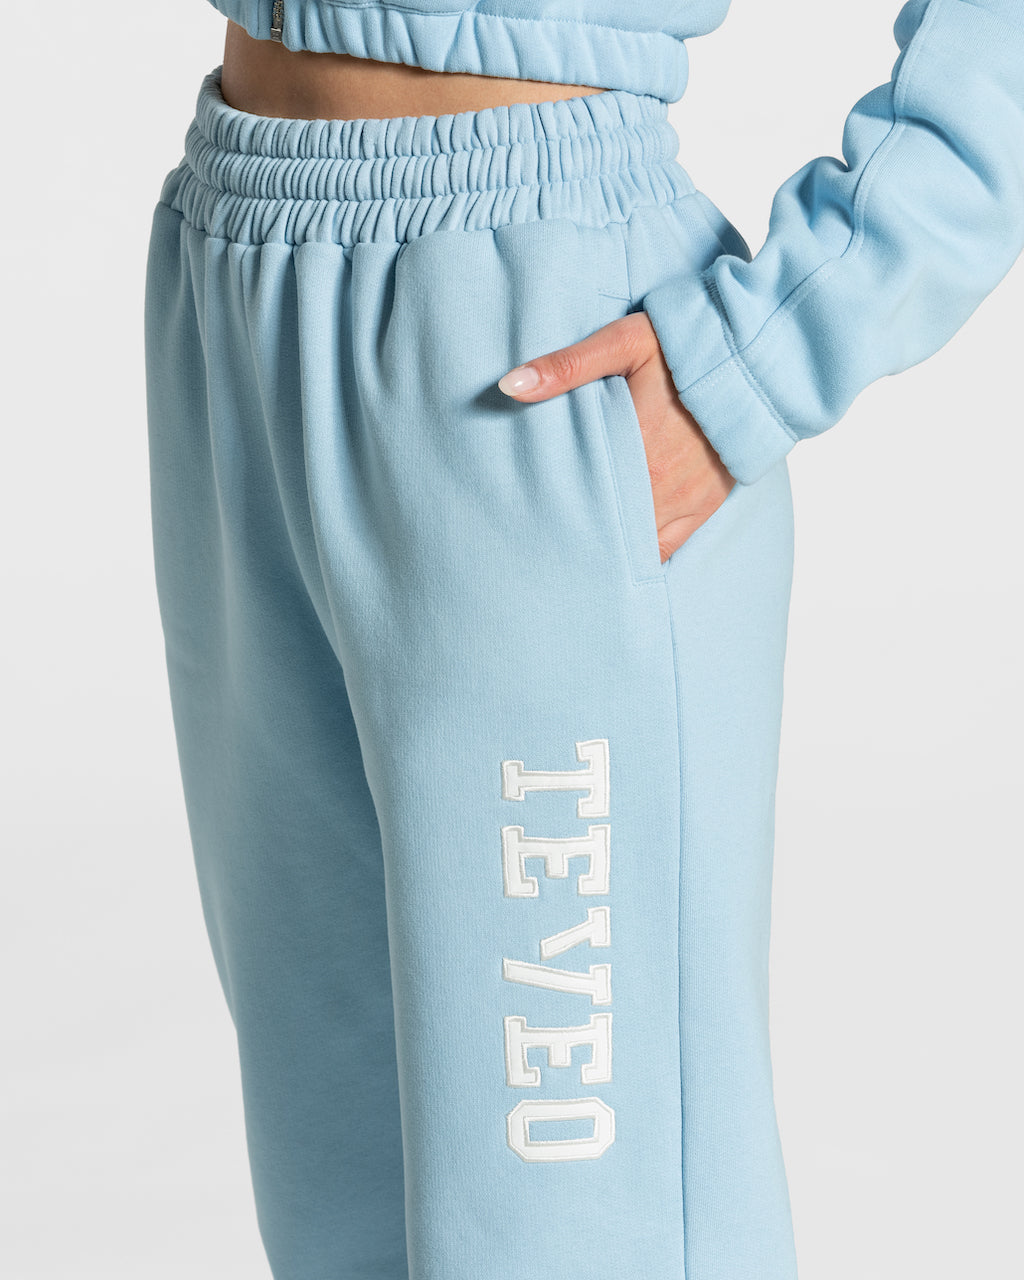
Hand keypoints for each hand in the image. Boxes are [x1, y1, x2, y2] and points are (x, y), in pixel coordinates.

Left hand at [497, 311, 734, 561]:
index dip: (552, 515)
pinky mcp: (704, 505)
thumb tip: (510, 385)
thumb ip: (566, 366)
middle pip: (606, 528)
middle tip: (540, 545)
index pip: (580, 498)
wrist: (753, 356)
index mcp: (635, 448)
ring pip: (634, 545)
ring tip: (572, 554)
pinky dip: (641, 554)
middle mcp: (660, 485)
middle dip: (575, 535)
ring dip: (607, 547)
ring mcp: (684, 500)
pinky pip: (667, 547)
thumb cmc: (685, 344)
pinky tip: (616, 557)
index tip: (526, 524)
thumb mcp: (623, 343)